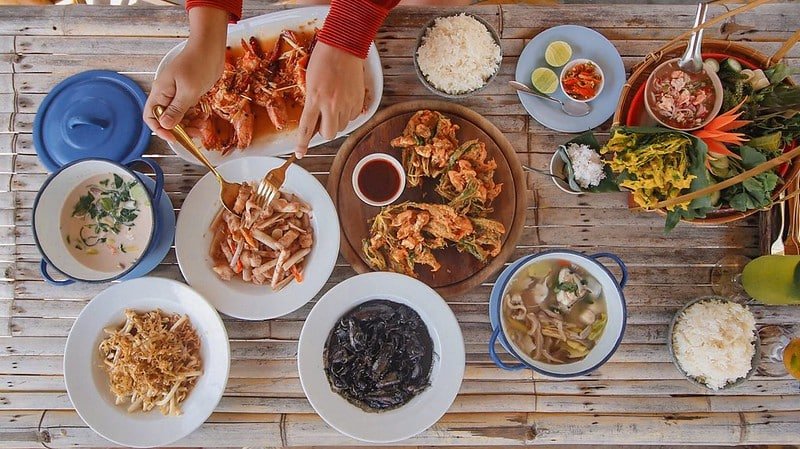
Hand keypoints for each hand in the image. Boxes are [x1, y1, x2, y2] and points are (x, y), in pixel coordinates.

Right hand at [143, 7, 227, 140]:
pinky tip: (203, 120)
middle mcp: (167, 94)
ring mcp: (178, 93)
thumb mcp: (188, 90)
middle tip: (193, 135)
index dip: (159, 129)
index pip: (151, 116)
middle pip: (166, 118)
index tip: (174, 137)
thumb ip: (176, 109)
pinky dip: (195, 116)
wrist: (210, 47)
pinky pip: (188, 109)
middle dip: (178, 129)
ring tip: (201, 129)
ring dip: (188, 124)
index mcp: (161, 92)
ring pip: (178, 115)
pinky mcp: (189, 92)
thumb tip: (164, 125)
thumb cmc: (198, 64)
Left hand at [294, 42, 364, 157]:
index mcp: (315, 98)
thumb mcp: (310, 81)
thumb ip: (312, 102)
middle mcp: (331, 104)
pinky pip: (352, 117)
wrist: (343, 46)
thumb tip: (313, 119)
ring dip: (336, 121)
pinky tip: (344, 99)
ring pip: (341, 126)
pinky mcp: (358, 100)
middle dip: (324, 130)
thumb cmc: (323, 60)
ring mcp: (346, 103)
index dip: (302, 143)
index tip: (300, 153)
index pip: (306, 128)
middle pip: (328, 134)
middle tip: (323, 119)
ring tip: (335, 103)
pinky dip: (348, 113)